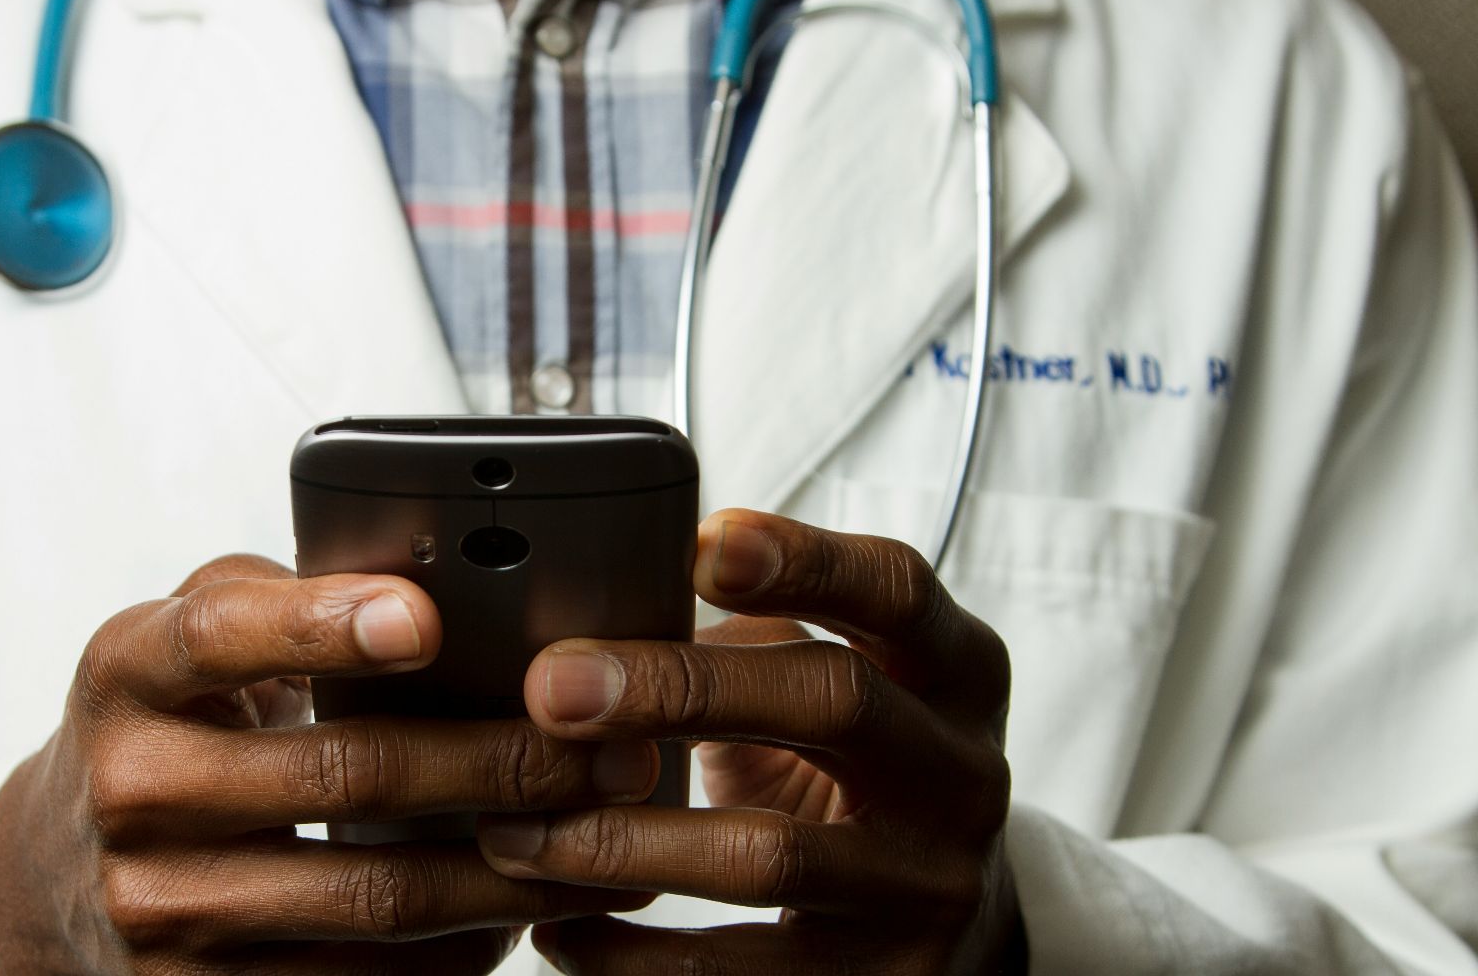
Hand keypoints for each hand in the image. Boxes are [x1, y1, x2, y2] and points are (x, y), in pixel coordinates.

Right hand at [0, 555, 656, 974]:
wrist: (54, 876)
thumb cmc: (165, 726)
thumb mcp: (182, 640)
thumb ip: (279, 598)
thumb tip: (431, 580)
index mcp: (128, 673)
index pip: (220, 637)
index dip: (322, 624)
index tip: (427, 618)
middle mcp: (132, 792)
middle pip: (344, 775)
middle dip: (501, 761)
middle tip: (612, 748)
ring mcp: (159, 911)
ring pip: (375, 895)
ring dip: (512, 869)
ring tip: (607, 836)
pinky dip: (460, 950)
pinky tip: (526, 911)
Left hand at [476, 511, 1021, 974]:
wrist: (959, 929)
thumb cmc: (860, 772)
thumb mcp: (843, 685)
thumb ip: (755, 638)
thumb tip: (597, 602)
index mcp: (955, 672)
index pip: (896, 590)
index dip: (804, 560)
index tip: (699, 545)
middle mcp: (961, 773)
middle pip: (835, 700)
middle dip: (681, 686)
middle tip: (553, 687)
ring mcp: (929, 885)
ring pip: (770, 854)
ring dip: (622, 839)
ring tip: (516, 830)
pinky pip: (739, 974)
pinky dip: (630, 953)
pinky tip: (557, 927)